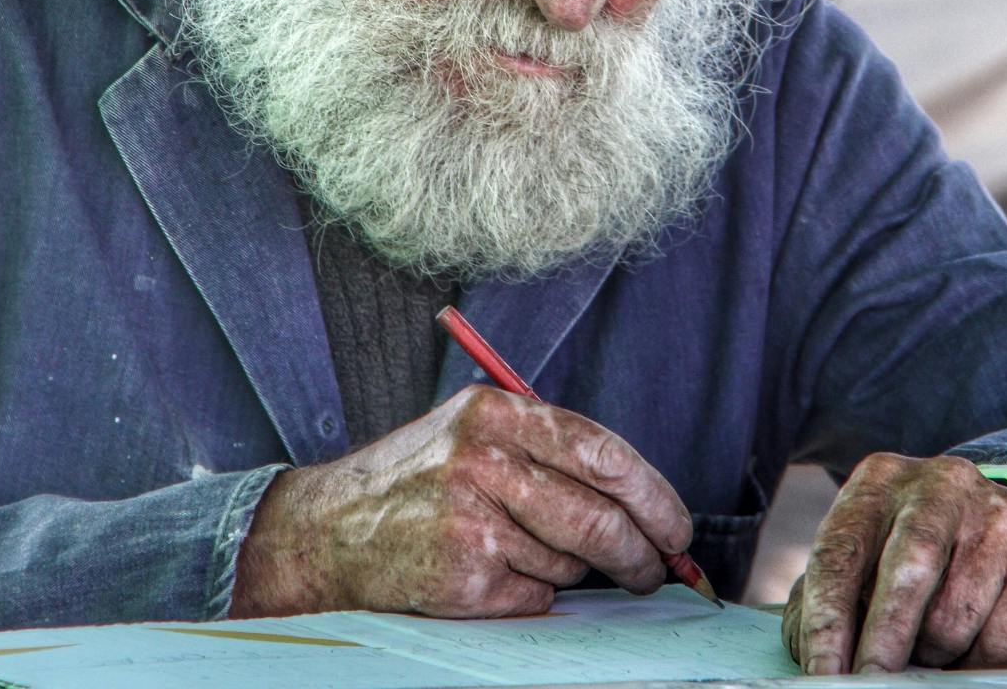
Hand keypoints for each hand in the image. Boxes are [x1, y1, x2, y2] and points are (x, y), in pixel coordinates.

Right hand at [231, 385, 692, 618]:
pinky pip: (535, 594)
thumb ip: (545, 449)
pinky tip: (492, 572)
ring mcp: (471, 519)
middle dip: (641, 551)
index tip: (676, 524)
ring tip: (526, 549)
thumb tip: (639, 500)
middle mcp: (482, 459)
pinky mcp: (461, 575)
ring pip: (569, 559)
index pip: (600, 450)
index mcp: (494, 411)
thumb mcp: (474, 432)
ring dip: (570, 568)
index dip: (651, 492)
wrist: (330, 529)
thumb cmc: (419, 478)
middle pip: (598, 515)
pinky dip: (531, 591)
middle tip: (657, 568)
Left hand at [781, 453, 1006, 673]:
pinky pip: (1005, 639)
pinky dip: (979, 659)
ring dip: (934, 654)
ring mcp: (1000, 512)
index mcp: (880, 479)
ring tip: (928, 643)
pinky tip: (972, 636)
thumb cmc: (904, 548)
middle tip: (870, 683)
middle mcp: (942, 483)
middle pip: (909, 570)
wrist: (991, 517)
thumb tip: (815, 657)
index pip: (841, 553)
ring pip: (956, 618)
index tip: (822, 674)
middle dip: (884, 639)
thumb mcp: (862, 551)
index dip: (827, 621)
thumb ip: (828, 596)